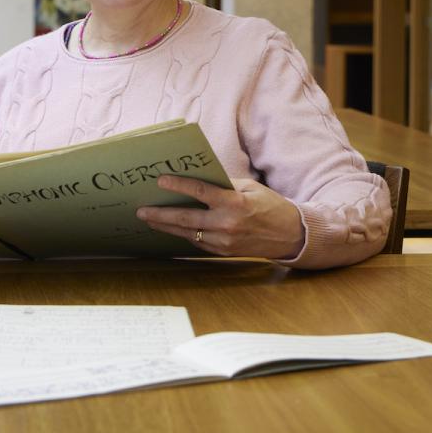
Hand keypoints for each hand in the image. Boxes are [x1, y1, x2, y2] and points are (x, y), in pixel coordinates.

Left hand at [136, 175, 303, 259]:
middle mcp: (227, 224)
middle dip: (160, 215)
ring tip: (149, 220)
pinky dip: (183, 234)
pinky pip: (197, 242)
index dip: (178, 186)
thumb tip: (198, 182)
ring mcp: (224, 241)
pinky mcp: (223, 252)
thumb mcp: (250, 188)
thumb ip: (223, 185)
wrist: (290, 235)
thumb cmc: (270, 205)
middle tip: (141, 211)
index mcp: (234, 203)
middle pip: (185, 219)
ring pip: (187, 233)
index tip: (161, 181)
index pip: (199, 192)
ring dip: (166, 227)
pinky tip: (171, 228)